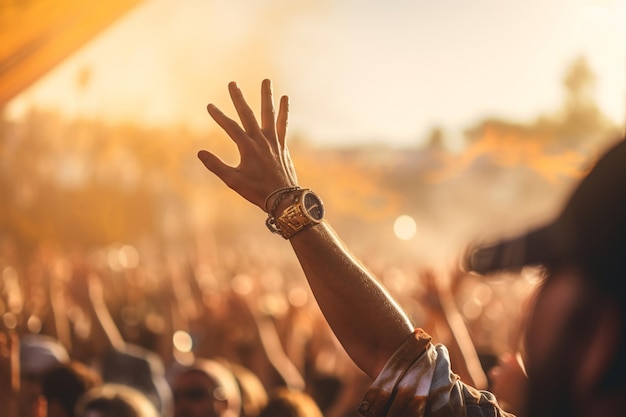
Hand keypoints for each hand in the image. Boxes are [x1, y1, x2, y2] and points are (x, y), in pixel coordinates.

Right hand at [197, 79, 296, 210]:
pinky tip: (285, 98)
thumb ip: (216, 166)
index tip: (209, 106)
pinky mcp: (282, 145)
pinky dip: (284, 111)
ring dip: (266, 97)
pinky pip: (283, 124)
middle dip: (239, 98)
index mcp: (247, 147)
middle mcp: (261, 140)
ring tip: (266, 80)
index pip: (230, 127)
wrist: (283, 199)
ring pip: (269, 114)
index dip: (219, 116)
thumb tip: (200, 153)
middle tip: (232, 83)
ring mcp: (274, 141)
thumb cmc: (257, 191)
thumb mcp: (233, 181)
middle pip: (248, 114)